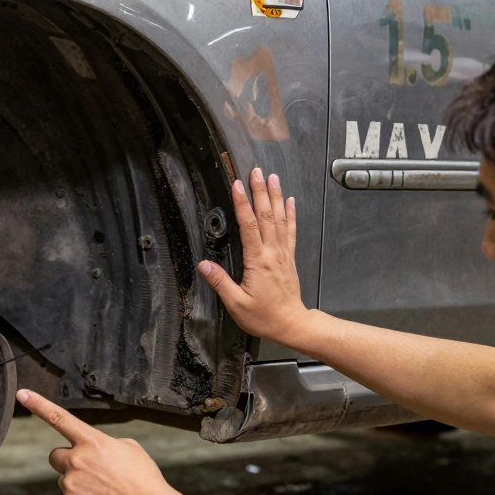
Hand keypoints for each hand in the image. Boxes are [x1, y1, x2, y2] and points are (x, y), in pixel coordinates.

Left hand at [17, 388, 179, 494]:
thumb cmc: (143, 481)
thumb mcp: (130, 448)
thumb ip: (105, 444)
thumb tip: (95, 451)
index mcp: (92, 441)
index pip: (60, 418)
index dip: (39, 404)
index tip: (23, 394)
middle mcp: (77, 460)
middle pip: (55, 456)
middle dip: (68, 461)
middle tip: (90, 471)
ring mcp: (71, 484)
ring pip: (65, 479)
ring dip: (78, 483)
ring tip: (103, 491)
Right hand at [198, 168, 311, 345]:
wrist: (291, 323)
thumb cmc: (264, 316)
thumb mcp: (236, 304)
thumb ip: (220, 282)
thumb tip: (203, 265)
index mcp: (258, 261)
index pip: (249, 226)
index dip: (243, 204)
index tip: (237, 185)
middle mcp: (272, 253)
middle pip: (267, 216)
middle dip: (260, 191)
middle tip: (256, 171)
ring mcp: (283, 254)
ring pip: (280, 219)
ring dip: (276, 196)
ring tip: (272, 177)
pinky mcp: (288, 258)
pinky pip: (291, 231)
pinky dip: (291, 214)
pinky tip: (290, 201)